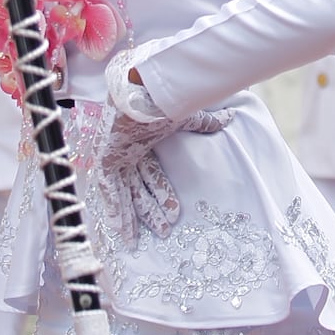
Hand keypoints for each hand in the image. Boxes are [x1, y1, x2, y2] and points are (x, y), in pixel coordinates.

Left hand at [93, 58, 233, 237]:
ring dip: (131, 218)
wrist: (138, 92)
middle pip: (138, 190)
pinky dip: (115, 212)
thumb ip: (204, 122)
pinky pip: (109, 194)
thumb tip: (230, 116)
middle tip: (164, 231)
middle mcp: (127, 155)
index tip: (175, 214)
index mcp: (143, 145)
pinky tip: (121, 232)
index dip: (163, 195)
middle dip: (150, 211)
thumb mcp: (185, 118)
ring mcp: (114, 160)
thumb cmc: (159, 103)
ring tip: (137, 242)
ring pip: (123, 196)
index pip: (153, 176)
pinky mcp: (104, 163)